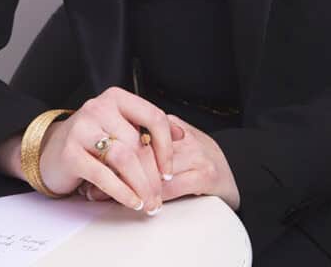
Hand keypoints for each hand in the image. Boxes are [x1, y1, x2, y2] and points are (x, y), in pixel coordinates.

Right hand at [37, 86, 173, 213]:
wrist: (48, 152)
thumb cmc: (90, 141)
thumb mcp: (119, 128)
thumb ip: (146, 129)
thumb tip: (180, 135)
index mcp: (116, 98)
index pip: (153, 117)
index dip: (166, 146)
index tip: (169, 170)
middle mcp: (99, 107)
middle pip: (139, 143)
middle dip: (153, 175)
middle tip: (159, 197)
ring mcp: (82, 128)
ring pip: (124, 157)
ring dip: (141, 185)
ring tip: (148, 203)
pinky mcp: (70, 152)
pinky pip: (103, 175)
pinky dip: (122, 192)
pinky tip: (131, 201)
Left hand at [84, 113, 239, 211]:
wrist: (239, 172)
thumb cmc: (199, 160)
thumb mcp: (173, 142)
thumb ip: (149, 141)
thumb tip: (111, 149)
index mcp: (172, 126)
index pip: (137, 134)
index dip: (113, 151)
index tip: (93, 165)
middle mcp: (184, 136)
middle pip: (142, 153)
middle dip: (114, 172)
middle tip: (91, 187)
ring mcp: (196, 154)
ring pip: (154, 171)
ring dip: (127, 188)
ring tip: (104, 198)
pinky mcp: (206, 175)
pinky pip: (172, 187)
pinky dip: (153, 197)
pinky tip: (141, 204)